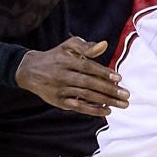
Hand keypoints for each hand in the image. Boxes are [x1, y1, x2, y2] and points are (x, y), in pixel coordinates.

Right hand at [15, 37, 129, 116]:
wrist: (30, 71)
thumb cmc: (55, 57)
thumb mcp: (68, 47)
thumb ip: (86, 46)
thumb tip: (104, 45)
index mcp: (66, 60)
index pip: (87, 67)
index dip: (103, 72)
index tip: (118, 78)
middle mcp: (63, 75)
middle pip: (89, 83)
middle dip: (109, 90)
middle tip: (126, 94)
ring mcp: (61, 90)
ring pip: (86, 96)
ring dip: (106, 101)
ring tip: (123, 104)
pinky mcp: (59, 102)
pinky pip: (78, 107)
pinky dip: (93, 110)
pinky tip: (107, 111)